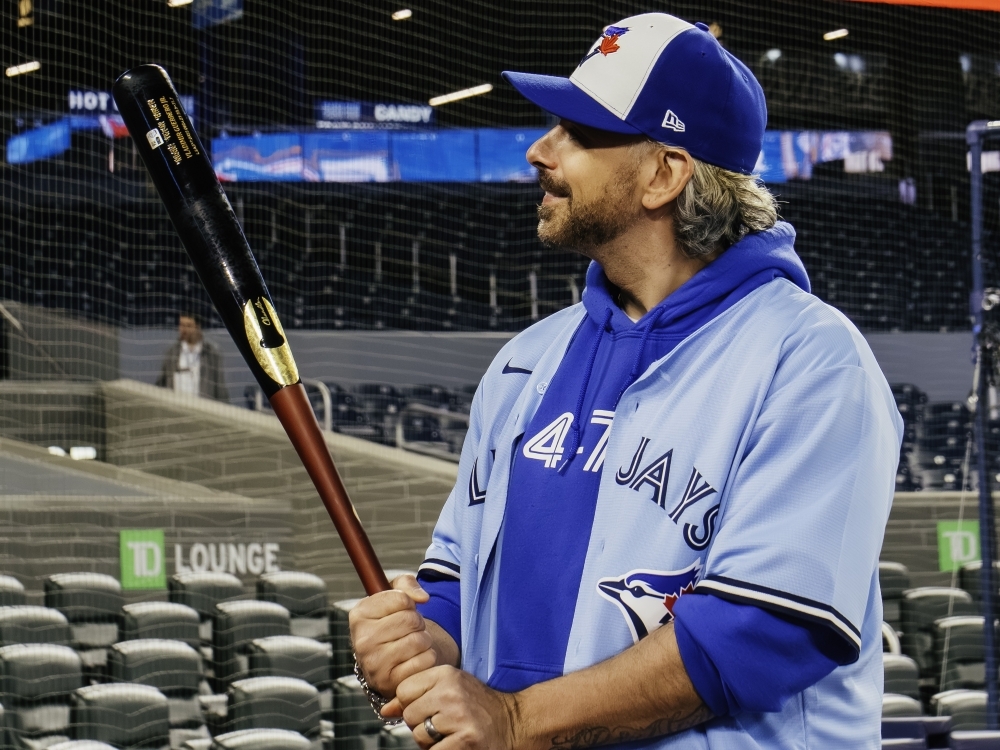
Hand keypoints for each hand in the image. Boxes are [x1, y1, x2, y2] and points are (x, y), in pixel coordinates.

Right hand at [349, 574, 436, 696]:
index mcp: (359, 614)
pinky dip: (427, 659)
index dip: (409, 604)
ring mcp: (373, 663)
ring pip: (419, 640)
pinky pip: (424, 661)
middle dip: (418, 623)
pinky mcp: (389, 682)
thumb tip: (422, 597)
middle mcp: (361, 640)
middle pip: (411, 620)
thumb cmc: (393, 625)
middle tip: (409, 631)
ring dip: (424, 641)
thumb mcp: (394, 596)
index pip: (401, 599)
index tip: (401, 612)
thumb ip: (406, 584)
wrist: (390, 663)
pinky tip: (415, 660)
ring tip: (412, 645)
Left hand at [384, 665, 518, 749]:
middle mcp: (451, 692)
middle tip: (444, 723)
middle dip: (421, 723)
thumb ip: (416, 695)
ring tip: (450, 733)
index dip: (413, 703)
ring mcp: (458, 716)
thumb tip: (386, 709)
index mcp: (446, 674)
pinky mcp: (465, 740)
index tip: (431, 707)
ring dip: (430, 741)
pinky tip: (455, 743)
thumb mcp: (448, 690)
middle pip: (409, 714)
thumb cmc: (478, 706)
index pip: (404, 690)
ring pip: (418, 734)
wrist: (513, 723)